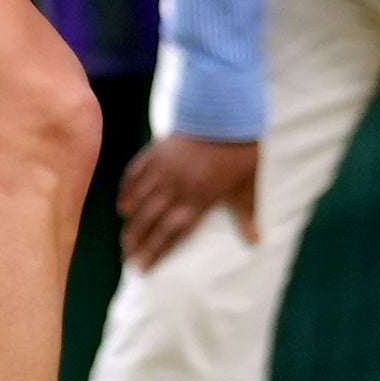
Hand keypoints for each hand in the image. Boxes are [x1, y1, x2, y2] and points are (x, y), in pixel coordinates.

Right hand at [117, 132, 259, 267]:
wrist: (225, 112)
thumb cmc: (240, 151)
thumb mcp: (247, 185)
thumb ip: (247, 214)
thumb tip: (257, 242)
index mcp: (199, 199)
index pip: (172, 233)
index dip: (155, 252)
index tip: (142, 268)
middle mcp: (177, 187)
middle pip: (151, 221)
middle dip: (137, 241)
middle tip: (127, 258)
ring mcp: (164, 169)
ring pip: (140, 200)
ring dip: (130, 221)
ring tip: (123, 238)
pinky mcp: (157, 152)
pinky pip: (136, 173)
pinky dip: (127, 190)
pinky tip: (122, 204)